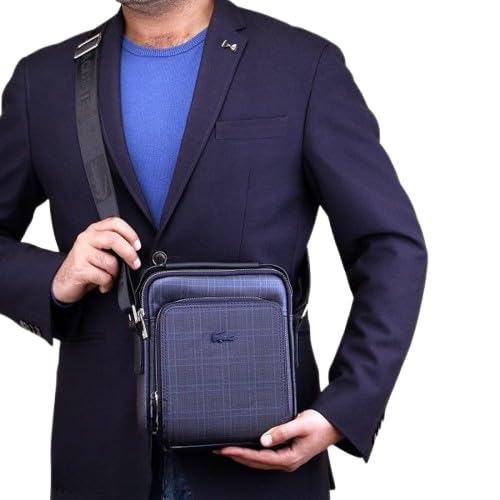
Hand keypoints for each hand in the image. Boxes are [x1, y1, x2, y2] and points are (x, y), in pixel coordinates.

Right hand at [51, 217, 141, 303]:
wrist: (64, 282)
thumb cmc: (86, 266)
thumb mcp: (100, 251)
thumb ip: (114, 246)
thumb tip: (135, 251)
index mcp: (94, 230)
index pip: (115, 223)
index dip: (130, 233)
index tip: (137, 246)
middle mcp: (86, 238)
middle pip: (114, 239)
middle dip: (129, 253)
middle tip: (135, 264)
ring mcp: (80, 252)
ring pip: (110, 262)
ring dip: (115, 274)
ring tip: (109, 278)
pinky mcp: (78, 268)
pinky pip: (104, 276)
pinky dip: (107, 284)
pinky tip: (102, 285)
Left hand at [212, 409, 342, 470]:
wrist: (336, 424)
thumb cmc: (322, 424)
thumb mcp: (301, 424)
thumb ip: (282, 431)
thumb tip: (264, 438)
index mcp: (290, 458)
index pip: (259, 457)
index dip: (240, 452)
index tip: (226, 448)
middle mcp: (288, 462)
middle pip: (256, 462)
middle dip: (236, 456)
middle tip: (219, 450)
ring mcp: (288, 459)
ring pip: (260, 462)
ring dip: (243, 456)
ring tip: (228, 450)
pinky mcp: (289, 453)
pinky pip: (266, 457)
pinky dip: (254, 454)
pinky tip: (247, 449)